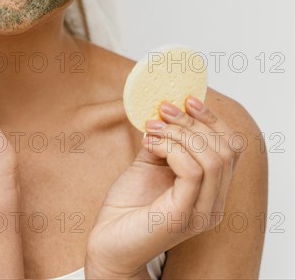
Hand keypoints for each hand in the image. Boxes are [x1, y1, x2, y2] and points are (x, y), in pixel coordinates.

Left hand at [85, 97, 240, 277]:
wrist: (107, 241)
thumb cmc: (128, 205)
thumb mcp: (149, 163)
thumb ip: (163, 140)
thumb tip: (164, 110)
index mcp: (211, 189)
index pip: (232, 147)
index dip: (213, 119)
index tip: (188, 99)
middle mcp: (214, 202)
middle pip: (225, 149)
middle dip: (192, 122)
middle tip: (162, 111)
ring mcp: (202, 211)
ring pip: (212, 159)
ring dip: (179, 133)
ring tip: (152, 128)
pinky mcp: (183, 216)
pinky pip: (192, 172)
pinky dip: (171, 148)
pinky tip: (150, 144)